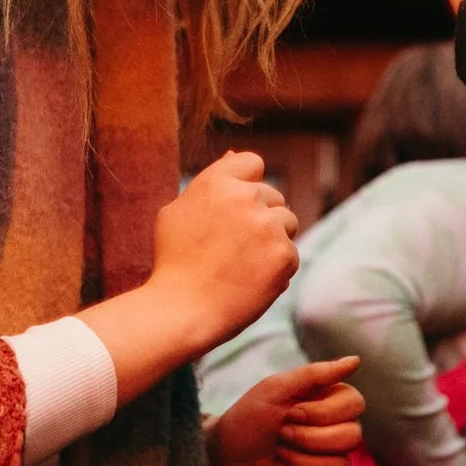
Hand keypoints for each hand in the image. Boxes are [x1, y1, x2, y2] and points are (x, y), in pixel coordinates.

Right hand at [82, 152, 300, 403]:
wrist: (182, 309)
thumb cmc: (174, 261)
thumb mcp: (177, 211)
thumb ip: (210, 183)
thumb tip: (235, 156)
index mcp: (217, 181)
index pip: (252, 163)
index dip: (247, 185)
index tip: (236, 208)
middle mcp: (245, 197)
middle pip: (273, 196)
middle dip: (260, 216)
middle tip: (234, 247)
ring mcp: (267, 226)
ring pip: (287, 222)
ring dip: (273, 239)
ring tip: (243, 263)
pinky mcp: (284, 254)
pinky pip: (291, 253)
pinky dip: (277, 268)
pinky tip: (250, 280)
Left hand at [209, 356, 364, 465]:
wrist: (220, 457)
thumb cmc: (246, 418)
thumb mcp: (275, 389)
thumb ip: (315, 374)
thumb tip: (356, 360)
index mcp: (327, 403)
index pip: (356, 404)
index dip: (324, 412)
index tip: (291, 412)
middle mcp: (333, 432)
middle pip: (353, 437)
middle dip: (309, 438)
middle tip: (281, 434)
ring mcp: (326, 463)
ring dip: (298, 460)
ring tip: (277, 454)